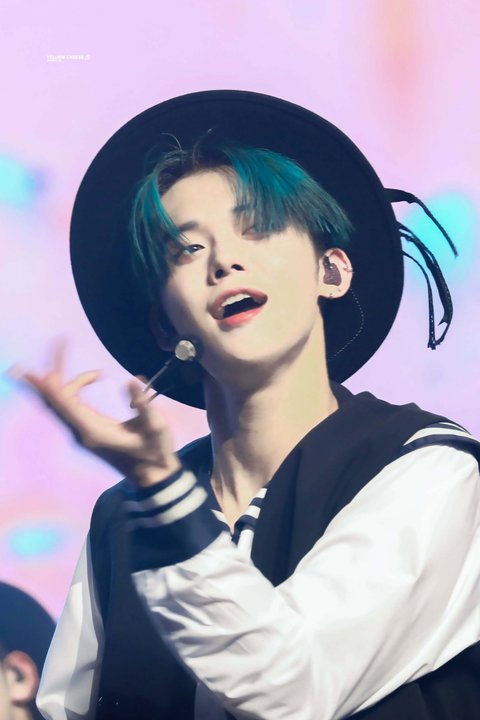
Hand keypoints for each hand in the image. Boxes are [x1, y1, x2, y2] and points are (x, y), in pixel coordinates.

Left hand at [11, 341, 180, 487]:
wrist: (152, 475)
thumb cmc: (156, 451)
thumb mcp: (156, 427)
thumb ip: (144, 404)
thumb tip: (132, 380)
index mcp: (92, 431)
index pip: (62, 402)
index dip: (47, 383)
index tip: (31, 368)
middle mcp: (80, 431)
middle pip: (53, 400)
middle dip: (48, 373)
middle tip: (54, 344)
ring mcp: (81, 431)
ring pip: (59, 401)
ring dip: (64, 378)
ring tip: (70, 353)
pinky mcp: (86, 429)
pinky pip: (69, 404)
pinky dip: (75, 387)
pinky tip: (93, 377)